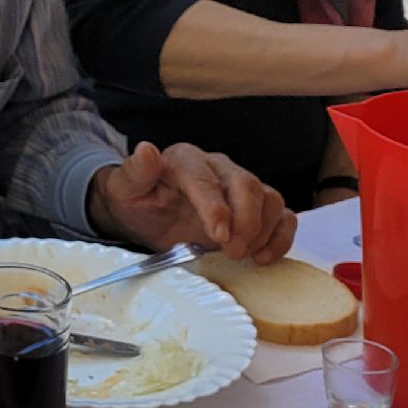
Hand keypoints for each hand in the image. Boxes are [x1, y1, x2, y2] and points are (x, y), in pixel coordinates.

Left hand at [85, 142, 294, 263]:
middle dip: (245, 222)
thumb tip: (147, 150)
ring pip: (269, 198)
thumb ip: (135, 172)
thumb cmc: (135, 201)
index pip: (206, 179)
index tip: (219, 234)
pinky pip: (282, 216)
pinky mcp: (254, 209)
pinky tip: (263, 257)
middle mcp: (217, 167)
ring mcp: (239, 187)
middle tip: (232, 251)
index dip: (216, 206)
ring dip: (263, 231)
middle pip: (247, 185)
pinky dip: (281, 237)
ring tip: (242, 255)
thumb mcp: (124, 189)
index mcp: (185, 160)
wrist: (143, 215)